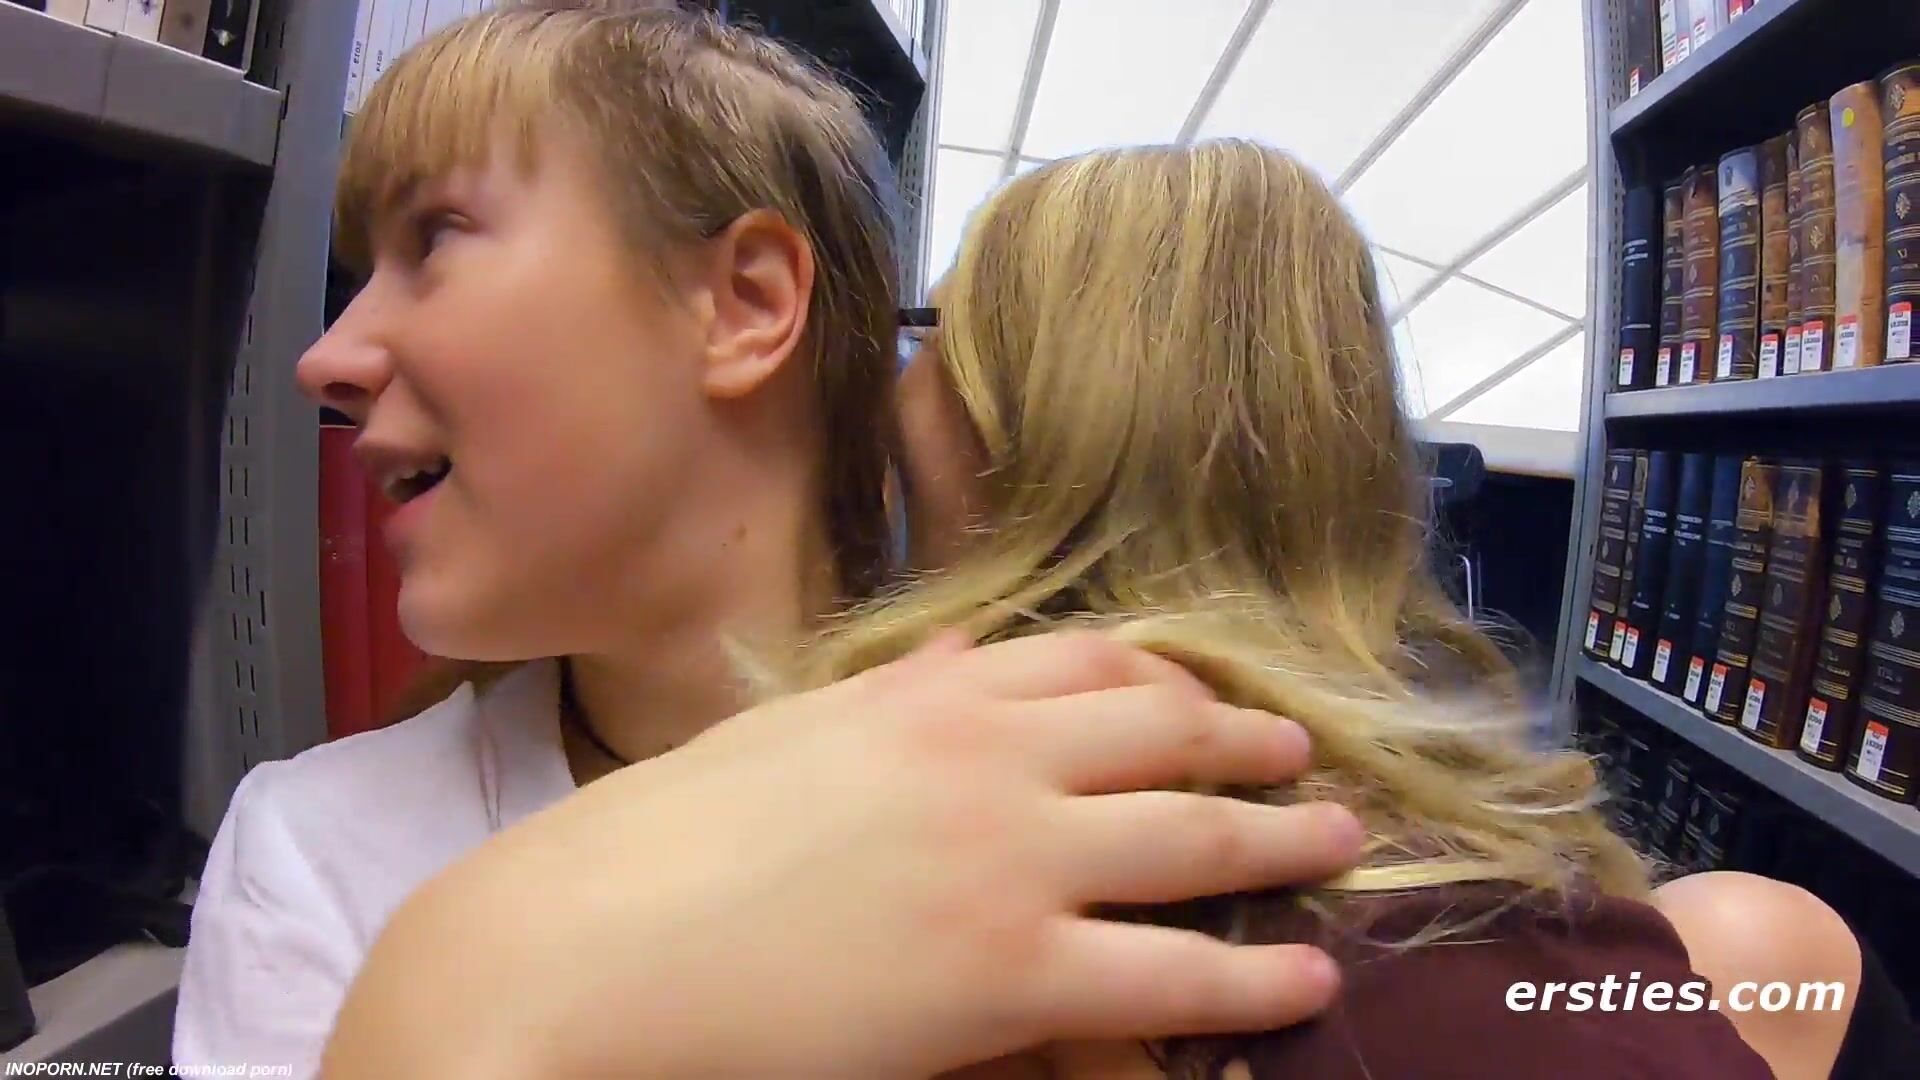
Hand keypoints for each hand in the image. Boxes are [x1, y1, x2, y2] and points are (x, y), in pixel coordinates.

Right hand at [322, 633, 1362, 1078]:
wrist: (588, 946)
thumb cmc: (661, 844)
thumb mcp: (783, 734)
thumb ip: (890, 692)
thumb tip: (964, 649)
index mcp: (927, 692)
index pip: (1090, 661)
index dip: (1172, 682)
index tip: (1215, 700)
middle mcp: (988, 756)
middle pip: (1167, 737)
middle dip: (1251, 748)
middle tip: (1308, 762)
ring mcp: (1009, 861)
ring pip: (1195, 840)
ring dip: (1284, 841)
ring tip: (1343, 844)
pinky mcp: (1010, 972)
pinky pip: (1171, 971)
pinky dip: (1255, 975)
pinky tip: (1309, 979)